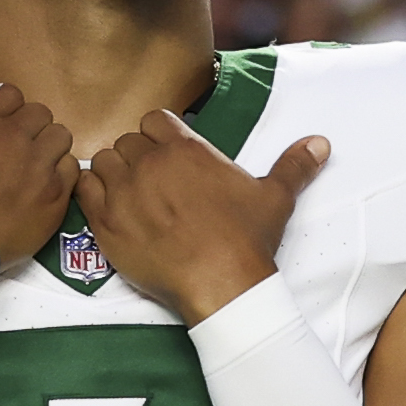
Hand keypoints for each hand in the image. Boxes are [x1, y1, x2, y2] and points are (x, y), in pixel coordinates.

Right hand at [0, 85, 79, 272]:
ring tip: (32, 169)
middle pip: (39, 114)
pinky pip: (72, 172)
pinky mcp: (53, 198)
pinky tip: (45, 190)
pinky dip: (63, 177)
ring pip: (60, 139)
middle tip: (14, 152)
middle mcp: (13, 136)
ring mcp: (37, 166)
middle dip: (29, 128)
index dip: (5, 109)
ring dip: (49, 149)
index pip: (10, 93)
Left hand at [80, 111, 329, 322]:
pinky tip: (108, 206)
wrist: (222, 285)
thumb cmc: (247, 239)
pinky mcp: (106, 223)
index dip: (158, 137)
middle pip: (128, 141)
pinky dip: (91, 193)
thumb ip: (294, 164)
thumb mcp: (275, 196)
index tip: (167, 157)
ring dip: (113, 173)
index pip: (154, 120)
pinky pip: (84, 190)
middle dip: (137, 157)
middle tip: (151, 183)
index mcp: (186, 148)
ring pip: (103, 162)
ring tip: (129, 196)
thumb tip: (321, 143)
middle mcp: (151, 163)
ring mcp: (125, 192)